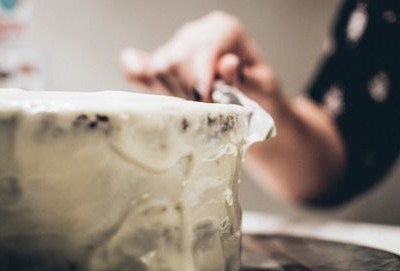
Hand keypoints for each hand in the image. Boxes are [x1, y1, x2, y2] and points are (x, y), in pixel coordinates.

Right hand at [120, 11, 282, 111]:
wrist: (254, 96)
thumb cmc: (261, 90)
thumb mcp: (264, 85)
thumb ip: (247, 77)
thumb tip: (226, 63)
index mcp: (225, 30)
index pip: (203, 49)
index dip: (203, 78)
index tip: (206, 103)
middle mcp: (197, 33)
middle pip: (178, 59)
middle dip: (189, 90)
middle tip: (204, 111)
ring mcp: (177, 46)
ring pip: (160, 67)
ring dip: (173, 93)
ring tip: (192, 106)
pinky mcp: (163, 63)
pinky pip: (138, 64)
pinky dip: (135, 70)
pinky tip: (139, 76)